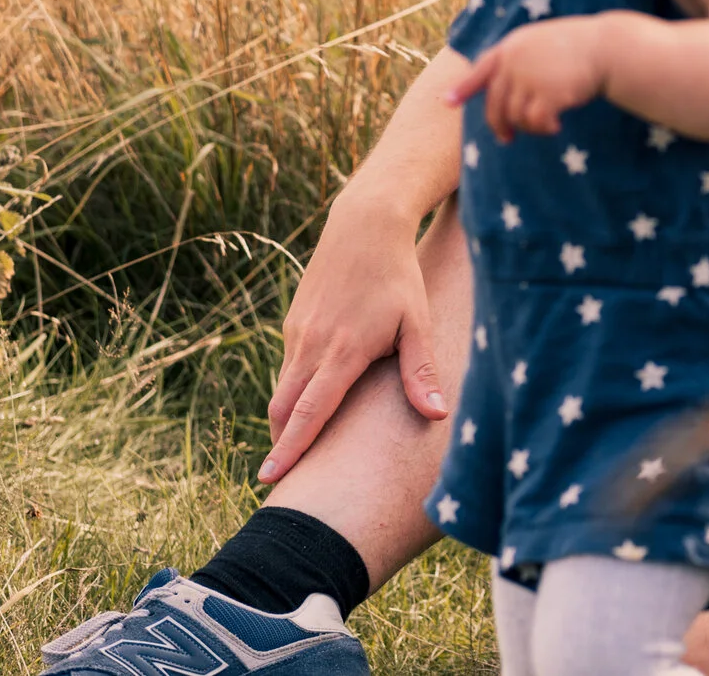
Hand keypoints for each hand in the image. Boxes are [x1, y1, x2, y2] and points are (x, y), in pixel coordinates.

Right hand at [261, 187, 449, 481]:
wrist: (364, 226)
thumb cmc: (398, 277)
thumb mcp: (416, 322)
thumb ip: (421, 372)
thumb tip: (436, 416)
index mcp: (343, 351)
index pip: (310, 411)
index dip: (291, 448)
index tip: (271, 480)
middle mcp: (311, 345)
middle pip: (285, 408)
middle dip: (280, 445)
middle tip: (282, 483)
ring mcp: (297, 333)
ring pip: (284, 388)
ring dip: (286, 420)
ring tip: (294, 451)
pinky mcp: (294, 323)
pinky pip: (289, 367)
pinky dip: (293, 392)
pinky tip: (308, 405)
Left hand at [446, 17, 609, 140]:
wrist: (607, 47)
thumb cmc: (580, 46)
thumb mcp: (542, 42)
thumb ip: (521, 58)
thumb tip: (504, 88)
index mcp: (511, 46)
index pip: (481, 69)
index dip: (464, 87)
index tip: (448, 102)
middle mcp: (514, 61)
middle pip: (495, 103)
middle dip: (499, 125)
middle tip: (506, 138)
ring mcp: (528, 77)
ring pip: (515, 116)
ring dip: (528, 127)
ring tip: (547, 126)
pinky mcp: (546, 93)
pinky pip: (535, 122)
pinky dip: (543, 129)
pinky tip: (556, 128)